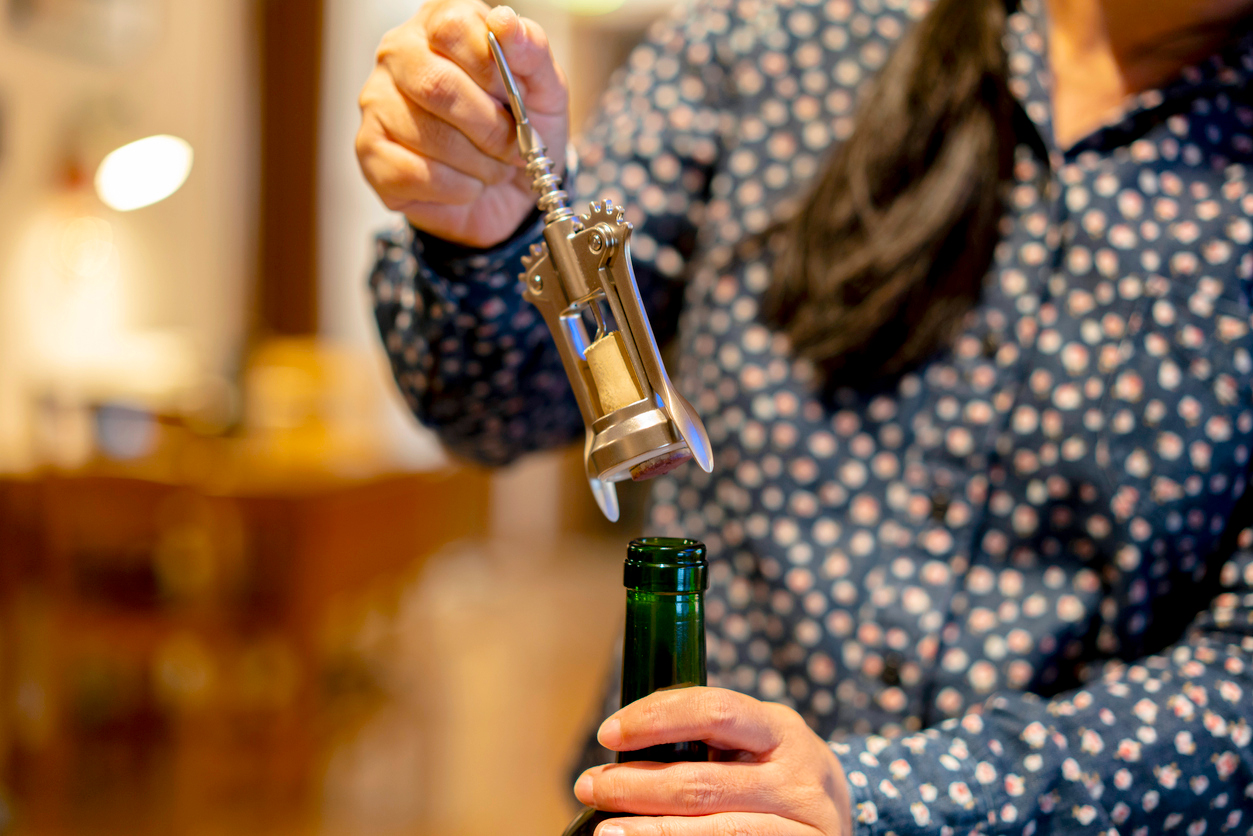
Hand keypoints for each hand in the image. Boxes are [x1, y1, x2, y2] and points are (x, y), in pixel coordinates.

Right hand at [356, 0, 568, 246]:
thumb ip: (532, 49)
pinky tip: (467, 184)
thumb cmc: (521, 127)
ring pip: (427, 135)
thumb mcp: (544, 86)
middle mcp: (399, 55)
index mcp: (440, 24)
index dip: (492, 70)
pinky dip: (456, 189)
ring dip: (478, 163)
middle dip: (490, 128)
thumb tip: (505, 22)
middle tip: (514, 148)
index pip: (453, 28)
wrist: (512, 190)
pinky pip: (414, 174)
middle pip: (437, 86)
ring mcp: (378, 103)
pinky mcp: (372, 153)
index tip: (516, 99)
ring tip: (494, 168)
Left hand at [575, 687, 852, 835]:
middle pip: (702, 783)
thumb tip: (624, 742)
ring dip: (650, 831)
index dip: (656, 719)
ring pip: (716, 831)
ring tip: (606, 830)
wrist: (839, 817)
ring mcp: (803, 828)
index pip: (715, 711)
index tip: (609, 733)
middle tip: (589, 786)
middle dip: (634, 786)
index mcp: (782, 730)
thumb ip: (710, 735)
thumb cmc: (777, 771)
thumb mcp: (758, 741)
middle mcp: (799, 779)